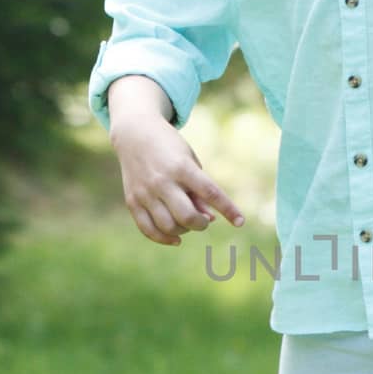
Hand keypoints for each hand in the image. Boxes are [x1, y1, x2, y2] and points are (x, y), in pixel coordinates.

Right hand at [111, 115, 245, 246]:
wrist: (135, 134)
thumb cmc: (170, 149)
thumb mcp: (190, 162)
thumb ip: (199, 190)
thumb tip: (209, 219)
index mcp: (182, 167)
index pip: (211, 193)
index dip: (228, 209)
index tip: (240, 222)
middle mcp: (162, 181)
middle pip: (187, 216)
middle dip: (201, 224)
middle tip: (204, 220)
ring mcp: (145, 192)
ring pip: (168, 226)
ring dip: (184, 231)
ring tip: (187, 223)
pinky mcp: (132, 200)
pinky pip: (147, 229)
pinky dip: (163, 238)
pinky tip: (176, 239)